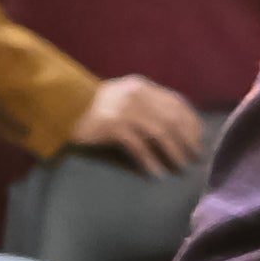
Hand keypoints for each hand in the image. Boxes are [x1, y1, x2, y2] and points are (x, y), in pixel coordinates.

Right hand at [70, 72, 207, 169]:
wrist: (61, 106)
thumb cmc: (94, 107)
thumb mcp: (124, 98)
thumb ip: (147, 105)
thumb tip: (174, 128)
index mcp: (143, 87)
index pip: (177, 103)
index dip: (192, 122)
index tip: (199, 140)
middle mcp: (138, 95)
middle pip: (173, 119)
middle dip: (188, 140)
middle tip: (194, 158)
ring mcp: (125, 109)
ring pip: (160, 133)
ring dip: (174, 152)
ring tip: (181, 167)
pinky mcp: (112, 125)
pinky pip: (138, 146)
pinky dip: (150, 161)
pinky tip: (157, 173)